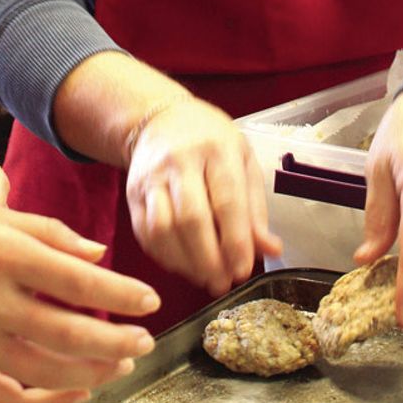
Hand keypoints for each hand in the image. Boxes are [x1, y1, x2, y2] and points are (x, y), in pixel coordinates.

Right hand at [0, 208, 159, 402]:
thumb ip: (49, 233)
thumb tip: (100, 255)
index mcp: (0, 254)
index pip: (75, 279)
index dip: (120, 293)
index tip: (150, 300)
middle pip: (69, 332)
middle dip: (118, 342)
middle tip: (146, 341)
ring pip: (48, 371)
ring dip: (95, 373)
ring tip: (121, 364)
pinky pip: (14, 401)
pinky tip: (78, 391)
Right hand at [123, 97, 279, 294]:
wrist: (160, 120)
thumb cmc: (210, 142)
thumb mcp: (243, 162)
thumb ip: (255, 208)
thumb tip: (270, 250)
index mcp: (216, 150)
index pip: (226, 200)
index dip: (235, 240)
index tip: (244, 269)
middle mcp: (180, 162)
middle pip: (191, 219)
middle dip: (209, 259)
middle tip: (223, 282)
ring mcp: (151, 177)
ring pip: (162, 229)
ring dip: (185, 263)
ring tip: (206, 278)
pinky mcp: (132, 193)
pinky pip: (144, 233)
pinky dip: (165, 257)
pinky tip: (183, 266)